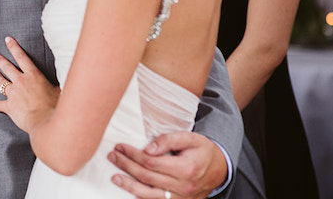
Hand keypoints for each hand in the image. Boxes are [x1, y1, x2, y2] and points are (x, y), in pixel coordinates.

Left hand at [0, 36, 58, 133]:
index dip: (13, 47)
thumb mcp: (60, 89)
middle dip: (0, 60)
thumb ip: (59, 81)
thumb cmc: (55, 106)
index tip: (7, 40)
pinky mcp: (9, 107)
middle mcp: (21, 82)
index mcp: (33, 75)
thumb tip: (69, 75)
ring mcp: (14, 94)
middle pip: (8, 67)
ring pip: (1, 83)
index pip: (21, 57)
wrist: (45, 121)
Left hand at [108, 132, 228, 198]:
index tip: (121, 146)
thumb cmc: (202, 150)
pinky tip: (129, 191)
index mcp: (185, 169)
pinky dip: (141, 198)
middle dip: (127, 166)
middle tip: (113, 156)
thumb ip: (169, 140)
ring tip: (115, 177)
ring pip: (149, 195)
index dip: (133, 154)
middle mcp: (183, 187)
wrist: (219, 169)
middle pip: (147, 177)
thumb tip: (148, 148)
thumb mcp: (190, 138)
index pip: (151, 163)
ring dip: (129, 186)